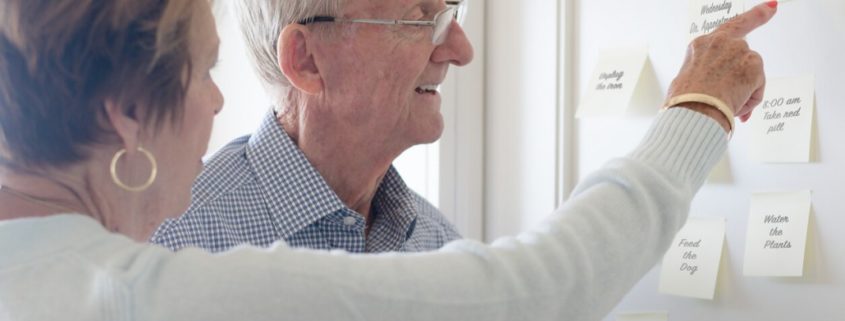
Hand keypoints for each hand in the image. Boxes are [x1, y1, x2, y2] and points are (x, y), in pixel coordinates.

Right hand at [666, 1, 777, 124]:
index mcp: (701, 45)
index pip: (730, 26)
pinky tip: (735, 105)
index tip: (771, 7)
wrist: (694, 110)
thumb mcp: (687, 82)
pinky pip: (757, 87)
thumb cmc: (685, 100)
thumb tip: (720, 91)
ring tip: (726, 103)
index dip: (755, 15)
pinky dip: (749, 100)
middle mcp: (721, 42)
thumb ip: (707, 75)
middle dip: (753, 50)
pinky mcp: (753, 64)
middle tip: (769, 17)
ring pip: (751, 73)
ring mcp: (739, 50)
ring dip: (743, 91)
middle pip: (745, 46)